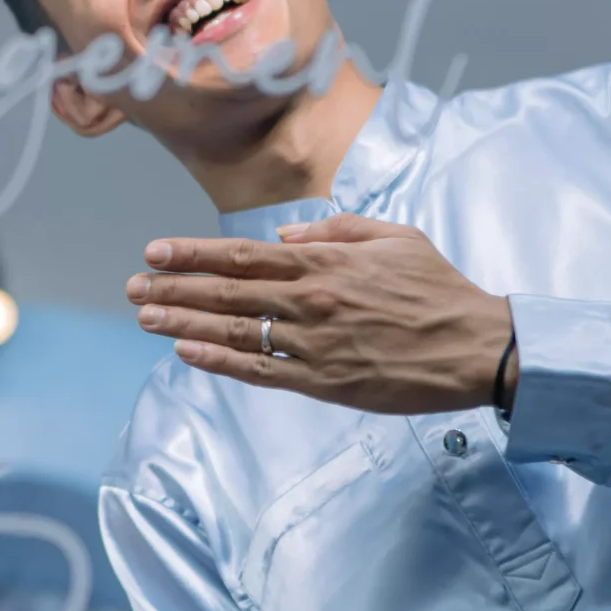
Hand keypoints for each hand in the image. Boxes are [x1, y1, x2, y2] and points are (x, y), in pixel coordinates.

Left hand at [128, 214, 517, 414]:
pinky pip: (260, 371)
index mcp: (326, 262)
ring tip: (145, 317)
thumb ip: (336, 229)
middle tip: (133, 285)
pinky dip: (220, 361)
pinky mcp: (324, 381)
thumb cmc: (439, 289)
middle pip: (226, 291)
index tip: (155, 251)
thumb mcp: (394, 237)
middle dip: (174, 287)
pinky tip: (188, 352)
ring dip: (184, 323)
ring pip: (234, 330)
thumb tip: (285, 231)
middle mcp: (311, 300)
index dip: (193, 253)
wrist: (477, 348)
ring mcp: (314, 343)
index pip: (243, 254)